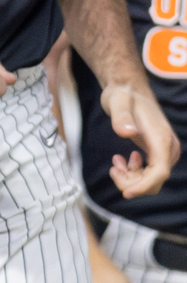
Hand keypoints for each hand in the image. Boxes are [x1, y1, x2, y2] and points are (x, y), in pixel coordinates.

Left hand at [100, 82, 179, 197]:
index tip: (126, 193)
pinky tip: (121, 161)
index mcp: (161, 139)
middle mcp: (168, 148)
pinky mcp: (158, 152)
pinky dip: (134, 173)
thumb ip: (121, 117)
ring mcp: (165, 151)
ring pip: (152, 180)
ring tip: (116, 164)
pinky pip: (150, 173)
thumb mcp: (117, 103)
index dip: (144, 186)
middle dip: (132, 183)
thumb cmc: (122, 96)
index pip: (160, 172)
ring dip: (132, 178)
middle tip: (113, 169)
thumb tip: (127, 132)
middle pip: (155, 180)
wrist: (129, 90)